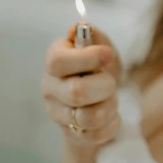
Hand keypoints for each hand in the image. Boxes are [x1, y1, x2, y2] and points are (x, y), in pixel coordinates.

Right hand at [41, 25, 121, 148]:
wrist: (100, 101)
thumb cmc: (98, 69)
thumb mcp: (101, 47)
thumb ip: (93, 36)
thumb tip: (78, 27)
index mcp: (54, 61)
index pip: (59, 61)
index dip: (88, 58)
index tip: (108, 55)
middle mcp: (50, 88)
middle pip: (77, 92)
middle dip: (105, 86)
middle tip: (111, 83)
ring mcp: (58, 114)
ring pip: (89, 116)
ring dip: (110, 106)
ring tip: (110, 99)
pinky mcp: (71, 135)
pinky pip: (97, 134)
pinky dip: (112, 123)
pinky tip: (109, 115)